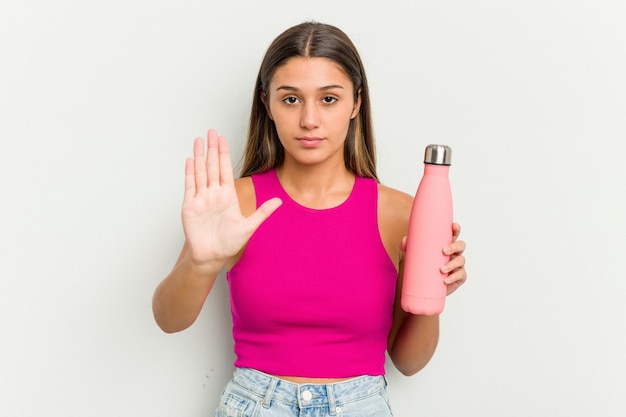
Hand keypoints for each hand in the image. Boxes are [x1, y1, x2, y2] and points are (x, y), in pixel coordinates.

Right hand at [181, 129, 281, 266]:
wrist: (212, 257)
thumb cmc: (229, 243)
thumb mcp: (249, 226)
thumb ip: (263, 212)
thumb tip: (279, 202)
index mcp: (228, 196)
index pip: (225, 170)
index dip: (224, 154)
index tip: (223, 139)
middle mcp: (214, 194)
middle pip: (213, 166)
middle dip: (212, 149)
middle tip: (211, 132)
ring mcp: (201, 199)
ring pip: (200, 172)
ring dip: (199, 156)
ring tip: (198, 140)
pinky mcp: (190, 206)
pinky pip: (190, 186)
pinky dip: (190, 173)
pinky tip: (191, 160)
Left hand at [399, 222, 466, 295]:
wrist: (422, 284)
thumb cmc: (420, 265)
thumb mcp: (412, 255)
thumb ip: (407, 246)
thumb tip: (405, 240)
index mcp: (446, 244)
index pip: (454, 234)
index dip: (456, 229)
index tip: (453, 226)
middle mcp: (454, 253)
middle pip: (461, 245)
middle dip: (454, 246)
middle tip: (444, 251)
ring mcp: (458, 265)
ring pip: (461, 260)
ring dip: (452, 264)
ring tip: (441, 269)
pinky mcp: (459, 277)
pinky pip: (460, 275)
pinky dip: (453, 277)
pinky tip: (446, 280)